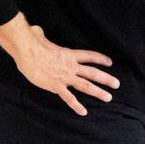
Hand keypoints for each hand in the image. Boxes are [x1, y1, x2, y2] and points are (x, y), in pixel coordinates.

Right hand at [0, 13, 117, 114]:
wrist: (28, 52)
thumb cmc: (33, 43)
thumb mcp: (42, 37)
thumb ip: (43, 36)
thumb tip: (38, 31)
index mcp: (70, 54)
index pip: (90, 56)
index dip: (101, 59)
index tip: (110, 62)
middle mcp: (71, 66)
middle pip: (93, 73)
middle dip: (106, 78)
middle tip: (117, 84)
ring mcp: (65, 77)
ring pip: (86, 85)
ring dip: (98, 92)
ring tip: (108, 97)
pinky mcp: (56, 86)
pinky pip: (68, 98)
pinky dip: (76, 105)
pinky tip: (83, 112)